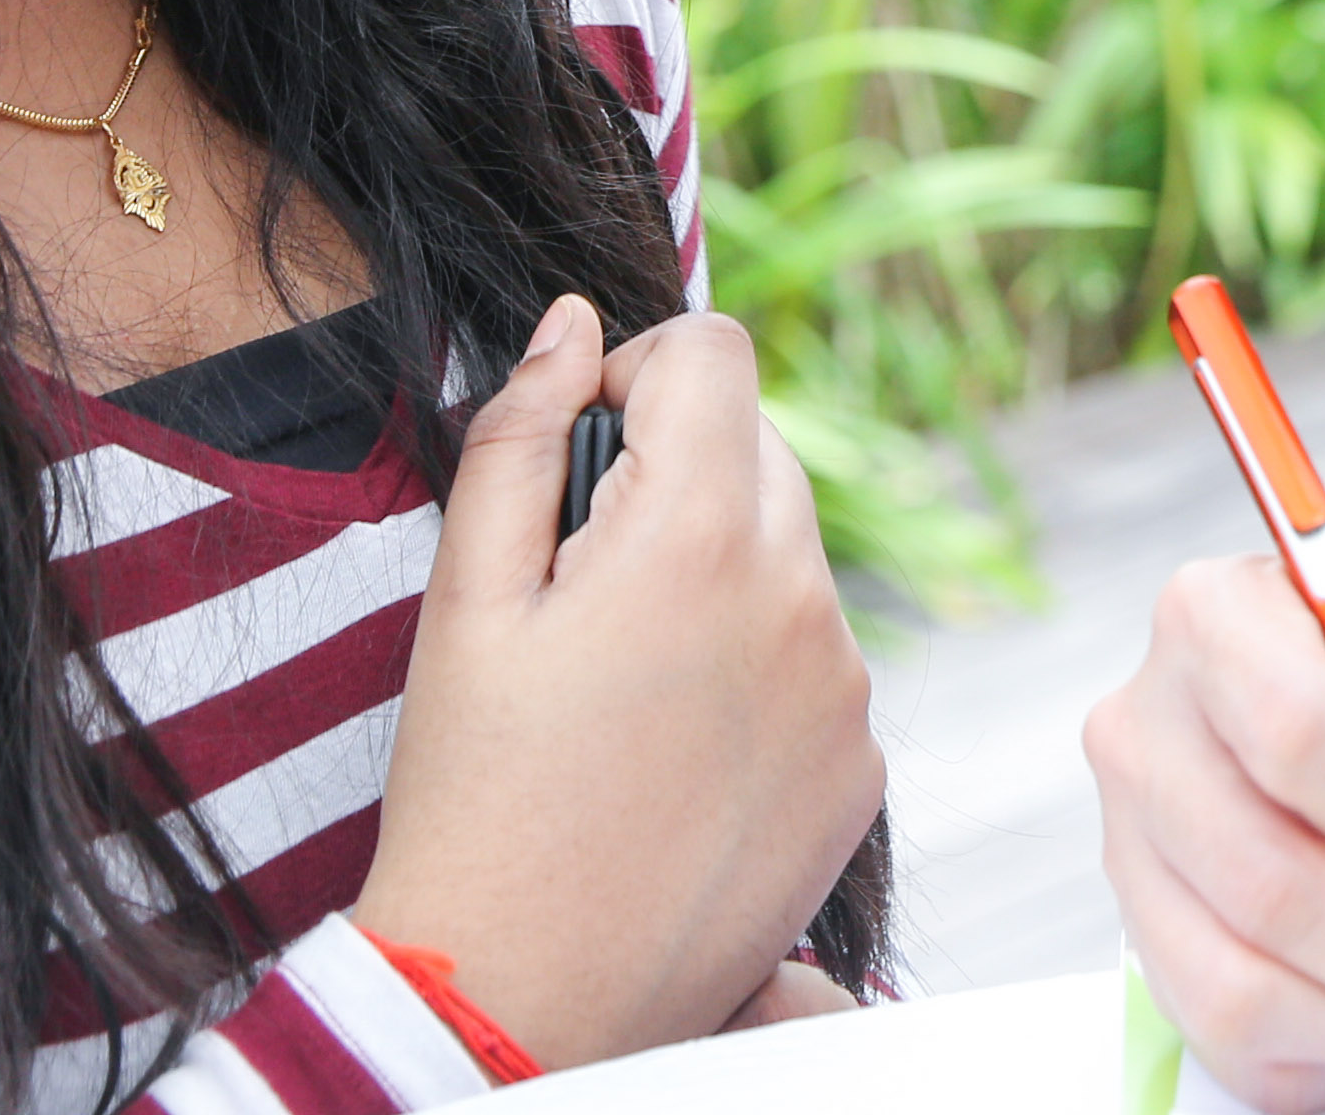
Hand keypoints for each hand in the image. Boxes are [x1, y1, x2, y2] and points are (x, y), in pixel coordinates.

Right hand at [354, 296, 884, 1066]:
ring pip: (792, 558)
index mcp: (699, 538)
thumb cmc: (472, 797)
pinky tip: (674, 752)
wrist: (519, 1001)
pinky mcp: (861, 771)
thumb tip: (575, 322)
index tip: (580, 454)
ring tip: (623, 687)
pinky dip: (759, 672)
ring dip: (721, 576)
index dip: (636, 376)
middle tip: (584, 591)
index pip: (715, 351)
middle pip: (760, 451)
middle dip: (678, 480)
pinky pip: (818, 661)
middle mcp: (803, 601)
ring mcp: (846, 693)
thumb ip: (516, 435)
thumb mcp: (463, 601)